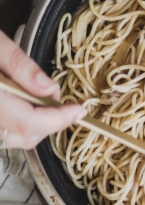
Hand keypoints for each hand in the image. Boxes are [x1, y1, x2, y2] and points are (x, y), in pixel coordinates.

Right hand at [0, 31, 84, 150]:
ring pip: (11, 138)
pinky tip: (20, 104)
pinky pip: (0, 132)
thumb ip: (20, 66)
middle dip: (49, 124)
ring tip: (40, 101)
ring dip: (33, 126)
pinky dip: (15, 123)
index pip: (30, 122)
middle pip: (23, 137)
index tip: (78, 109)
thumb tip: (50, 89)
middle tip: (62, 104)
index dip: (60, 119)